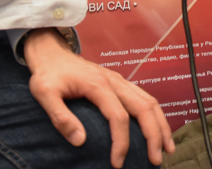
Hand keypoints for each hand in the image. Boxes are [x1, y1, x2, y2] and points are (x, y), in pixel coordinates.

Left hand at [24, 29, 172, 166]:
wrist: (52, 54)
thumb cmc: (48, 75)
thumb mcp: (45, 95)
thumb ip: (61, 118)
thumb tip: (81, 142)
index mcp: (98, 85)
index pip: (118, 116)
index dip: (121, 141)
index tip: (117, 163)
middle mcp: (115, 81)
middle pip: (144, 107)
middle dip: (154, 135)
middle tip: (156, 160)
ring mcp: (121, 81)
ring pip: (150, 102)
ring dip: (161, 125)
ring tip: (167, 148)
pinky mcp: (121, 84)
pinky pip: (145, 99)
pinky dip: (156, 116)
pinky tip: (158, 131)